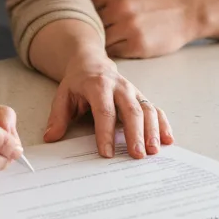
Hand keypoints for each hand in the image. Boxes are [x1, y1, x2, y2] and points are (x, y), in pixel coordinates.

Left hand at [42, 48, 173, 159]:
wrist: (92, 62)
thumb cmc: (78, 83)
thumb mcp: (63, 95)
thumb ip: (58, 116)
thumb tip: (51, 137)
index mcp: (98, 85)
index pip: (104, 111)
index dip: (105, 133)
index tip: (106, 153)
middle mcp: (120, 87)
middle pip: (131, 110)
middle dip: (135, 134)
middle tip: (137, 155)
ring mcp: (133, 91)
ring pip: (147, 110)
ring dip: (152, 131)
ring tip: (153, 151)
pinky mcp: (142, 97)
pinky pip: (155, 109)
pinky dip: (163, 124)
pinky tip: (168, 140)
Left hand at [92, 0, 199, 58]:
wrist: (186, 13)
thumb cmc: (154, 6)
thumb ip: (106, 2)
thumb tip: (79, 18)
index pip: (85, 8)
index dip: (84, 19)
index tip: (86, 26)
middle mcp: (119, 6)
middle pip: (91, 26)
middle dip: (92, 34)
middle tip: (93, 40)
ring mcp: (128, 26)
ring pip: (101, 41)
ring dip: (102, 46)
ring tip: (107, 46)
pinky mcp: (137, 44)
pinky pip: (114, 52)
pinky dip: (115, 53)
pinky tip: (121, 49)